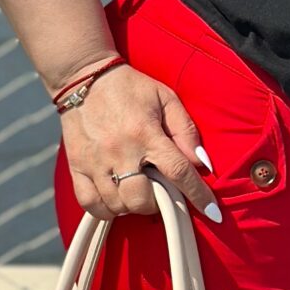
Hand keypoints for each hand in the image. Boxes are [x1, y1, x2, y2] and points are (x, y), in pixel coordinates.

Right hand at [58, 64, 221, 223]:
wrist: (84, 77)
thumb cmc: (130, 88)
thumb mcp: (166, 98)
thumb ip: (186, 130)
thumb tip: (202, 163)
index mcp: (145, 133)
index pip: (178, 171)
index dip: (198, 195)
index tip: (212, 212)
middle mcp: (120, 151)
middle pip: (142, 199)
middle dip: (157, 203)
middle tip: (159, 192)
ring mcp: (95, 162)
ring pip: (117, 205)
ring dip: (133, 207)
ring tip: (137, 192)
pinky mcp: (77, 167)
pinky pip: (90, 203)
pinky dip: (105, 210)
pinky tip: (115, 201)